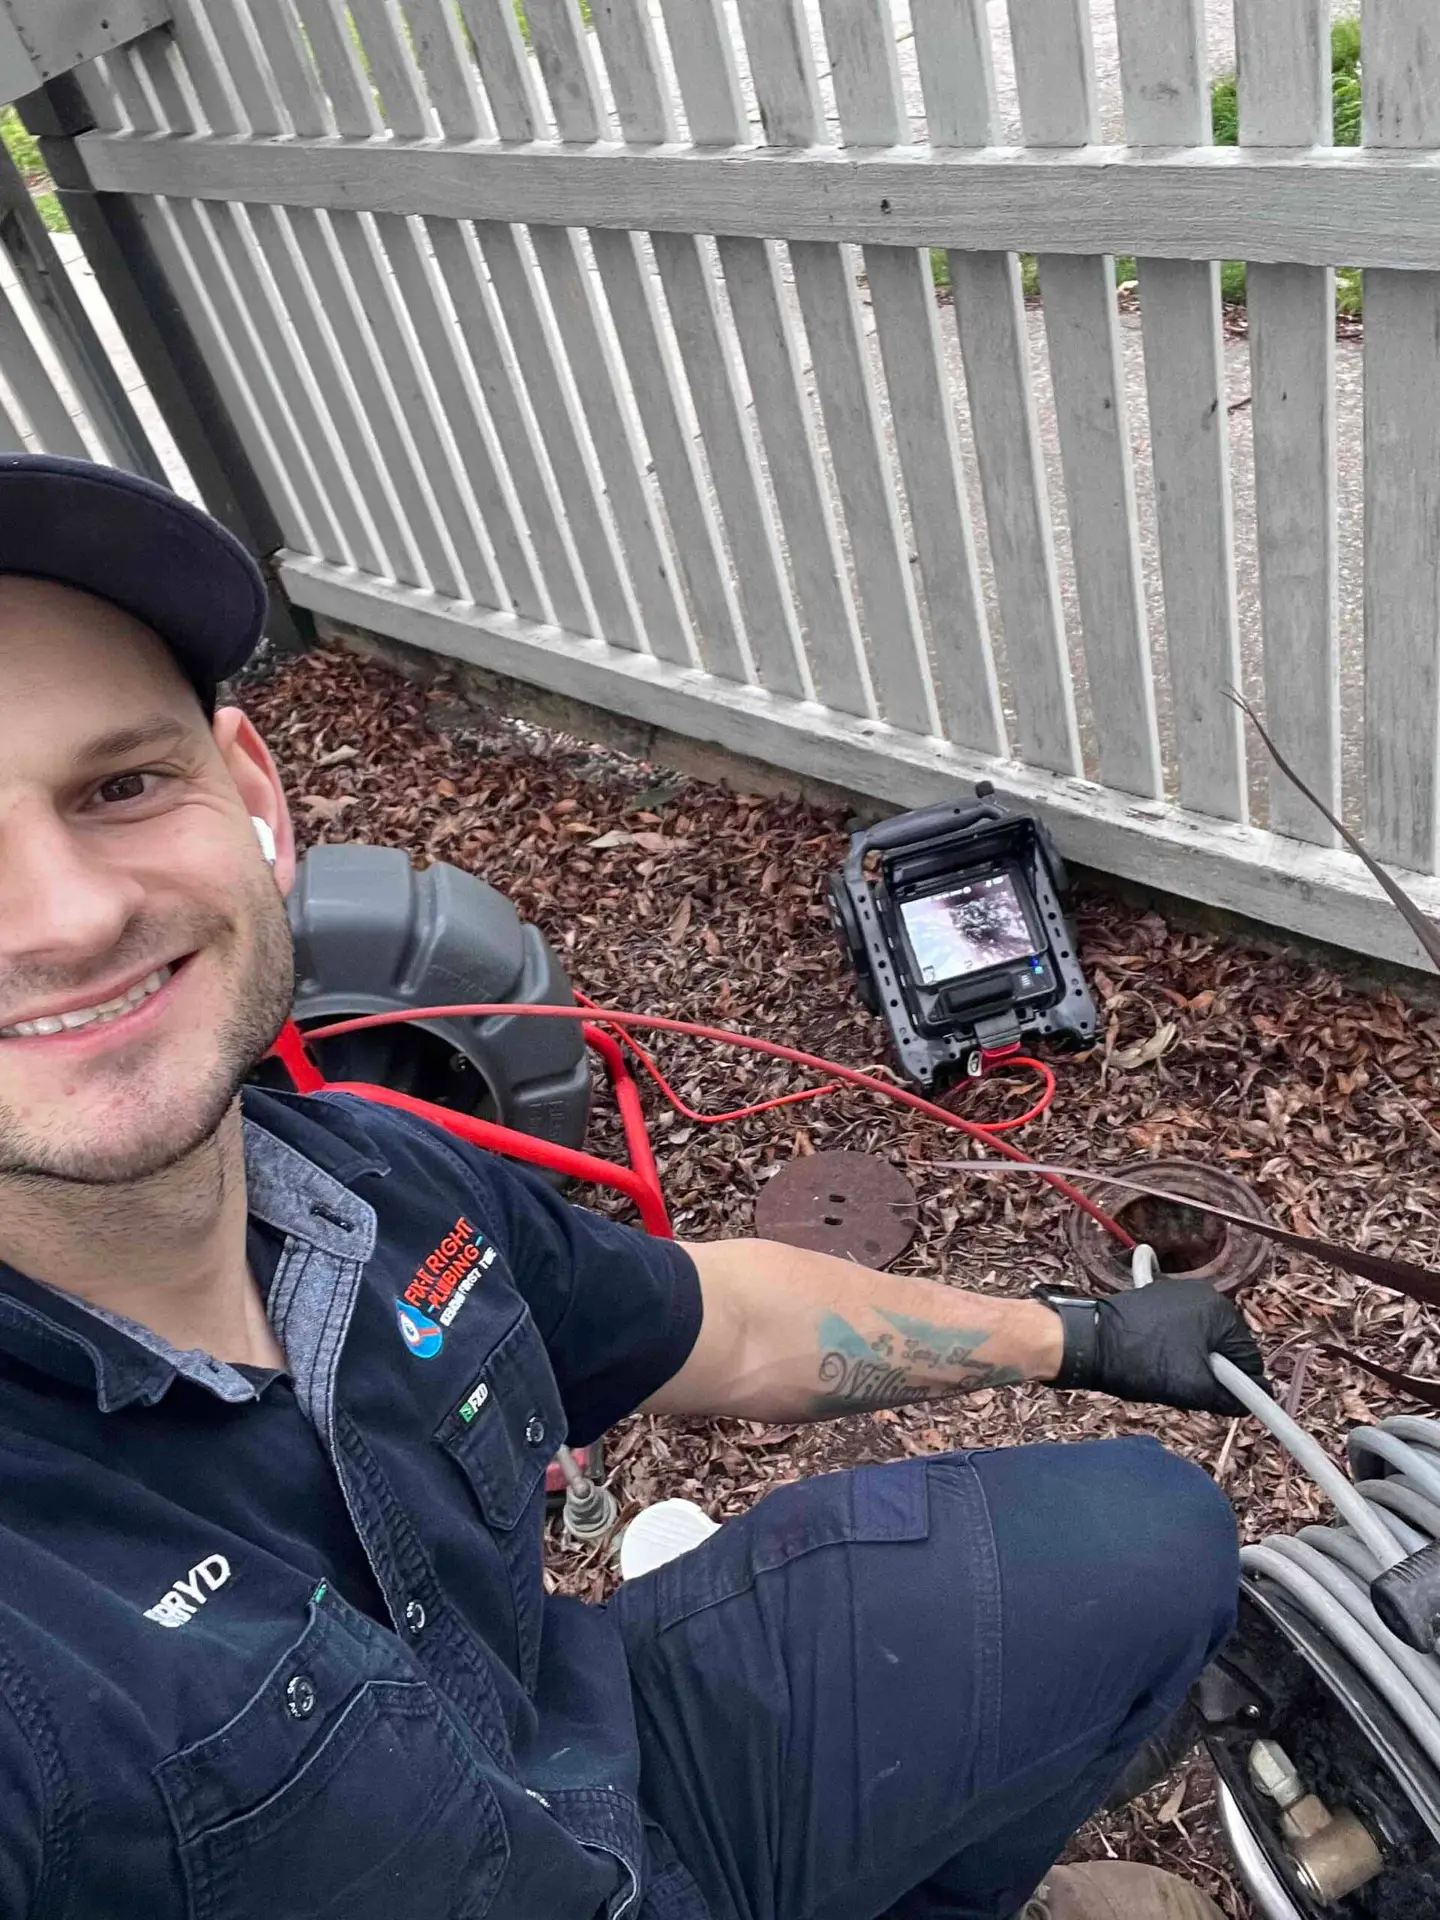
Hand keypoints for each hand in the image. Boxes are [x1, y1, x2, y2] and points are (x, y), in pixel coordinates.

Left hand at [1047, 1277, 1267, 1413]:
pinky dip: (1175, 1346)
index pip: (1248, 1357)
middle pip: (1224, 1347)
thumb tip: (1246, 1404)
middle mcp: (1203, 1294)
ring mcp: (1177, 1293)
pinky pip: (1179, 1329)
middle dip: (1213, 1371)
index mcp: (1220, 1311)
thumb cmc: (1143, 1361)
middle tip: (1190, 1388)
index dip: (1239, 1386)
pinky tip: (1158, 1359)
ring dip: (1193, 1361)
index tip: (1223, 1401)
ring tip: (1168, 1374)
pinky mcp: (1155, 1298)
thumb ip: (1229, 1398)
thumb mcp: (1194, 1388)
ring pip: (1201, 1340)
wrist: (1088, 1341)